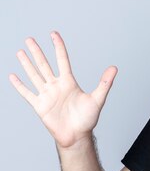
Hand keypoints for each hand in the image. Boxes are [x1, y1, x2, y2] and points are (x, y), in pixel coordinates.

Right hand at [9, 31, 117, 147]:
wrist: (76, 136)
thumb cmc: (88, 119)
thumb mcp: (97, 99)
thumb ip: (104, 83)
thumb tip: (114, 68)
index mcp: (69, 82)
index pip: (62, 60)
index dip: (58, 47)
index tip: (53, 34)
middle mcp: (56, 86)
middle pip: (44, 65)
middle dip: (37, 52)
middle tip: (30, 39)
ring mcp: (47, 95)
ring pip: (34, 75)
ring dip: (27, 64)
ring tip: (20, 52)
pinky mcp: (39, 105)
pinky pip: (27, 93)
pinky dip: (19, 85)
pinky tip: (12, 76)